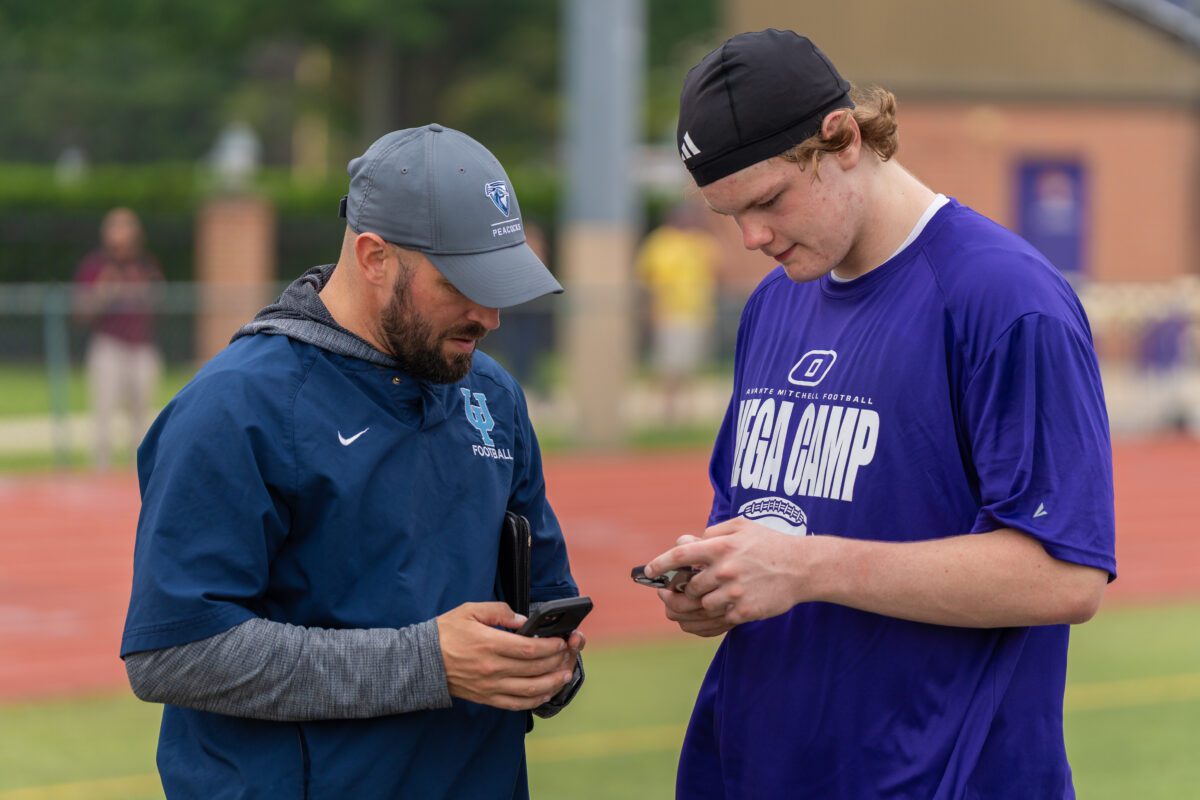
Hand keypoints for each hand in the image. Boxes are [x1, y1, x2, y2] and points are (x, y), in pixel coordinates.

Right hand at [436, 602, 578, 710]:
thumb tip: (523, 620)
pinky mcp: (487, 698)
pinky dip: (535, 700)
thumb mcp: (470, 610)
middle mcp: (492, 668)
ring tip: (565, 674)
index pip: (530, 649)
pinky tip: (546, 692)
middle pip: (535, 669)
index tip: (561, 641)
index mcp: (489, 644)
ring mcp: (490, 686)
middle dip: (557, 661)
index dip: (551, 646)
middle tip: (569, 654)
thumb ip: (499, 611)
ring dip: (553, 683)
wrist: (422, 662)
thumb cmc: (445, 633)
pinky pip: (516, 704)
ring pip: (530, 689)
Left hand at [645, 519, 816, 626]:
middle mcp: (725, 570)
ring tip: (713, 595)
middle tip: (688, 587)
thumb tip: (687, 541)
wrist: (802, 568)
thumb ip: (711, 533)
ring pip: (702, 605)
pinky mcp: (745, 611)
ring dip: (703, 602)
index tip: (649, 570)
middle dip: (685, 588)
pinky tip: (728, 605)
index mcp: (721, 546)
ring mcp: (735, 592)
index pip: (680, 556)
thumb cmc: (770, 543)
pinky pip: (720, 618)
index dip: (660, 564)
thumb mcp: (741, 527)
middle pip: (689, 586)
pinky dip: (720, 613)